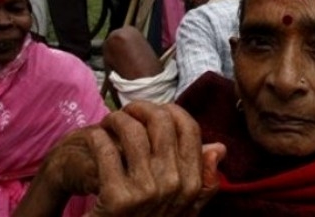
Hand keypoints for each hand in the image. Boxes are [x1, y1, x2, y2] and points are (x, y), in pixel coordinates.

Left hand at [15, 102, 225, 216]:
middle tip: (127, 112)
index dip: (170, 111)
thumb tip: (219, 148)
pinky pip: (106, 149)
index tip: (153, 111)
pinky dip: (97, 137)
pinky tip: (95, 137)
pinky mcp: (115, 198)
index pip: (189, 128)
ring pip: (132, 132)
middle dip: (141, 108)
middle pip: (161, 122)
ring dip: (116, 119)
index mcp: (192, 182)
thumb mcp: (183, 206)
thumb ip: (203, 179)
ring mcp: (145, 192)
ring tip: (109, 122)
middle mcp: (173, 185)